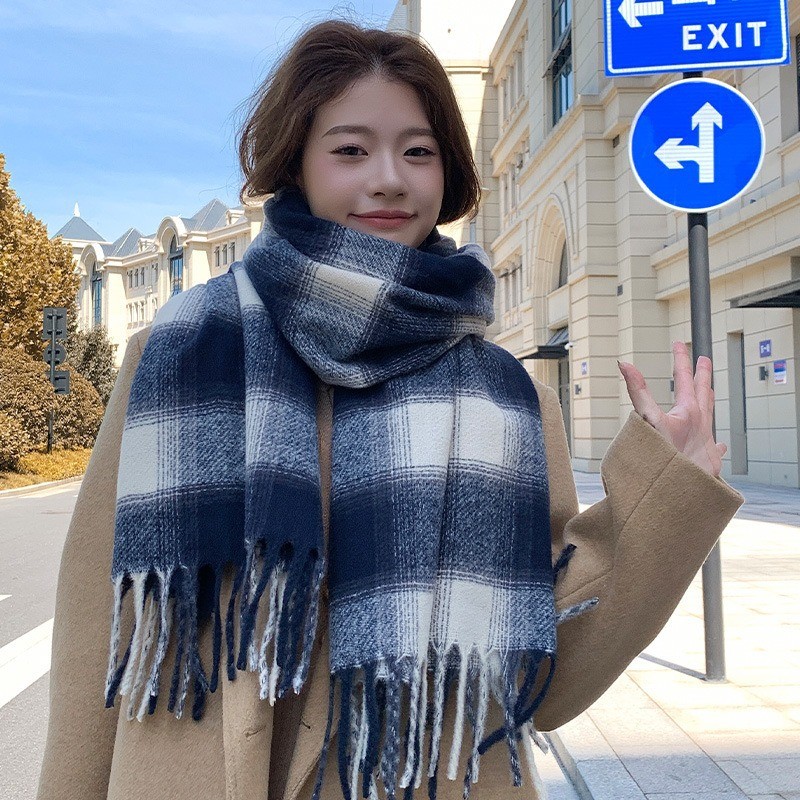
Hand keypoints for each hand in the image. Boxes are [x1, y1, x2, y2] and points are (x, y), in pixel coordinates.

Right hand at [618, 341, 726, 476]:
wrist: (679, 491)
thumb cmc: (663, 457)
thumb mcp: (647, 420)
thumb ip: (637, 391)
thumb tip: (625, 364)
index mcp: (689, 411)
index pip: (684, 378)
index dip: (681, 358)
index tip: (680, 344)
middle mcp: (702, 424)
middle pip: (704, 392)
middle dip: (702, 374)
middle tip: (703, 359)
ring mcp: (707, 442)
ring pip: (711, 415)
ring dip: (709, 399)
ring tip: (710, 390)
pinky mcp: (709, 461)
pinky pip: (716, 447)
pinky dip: (716, 443)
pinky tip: (719, 444)